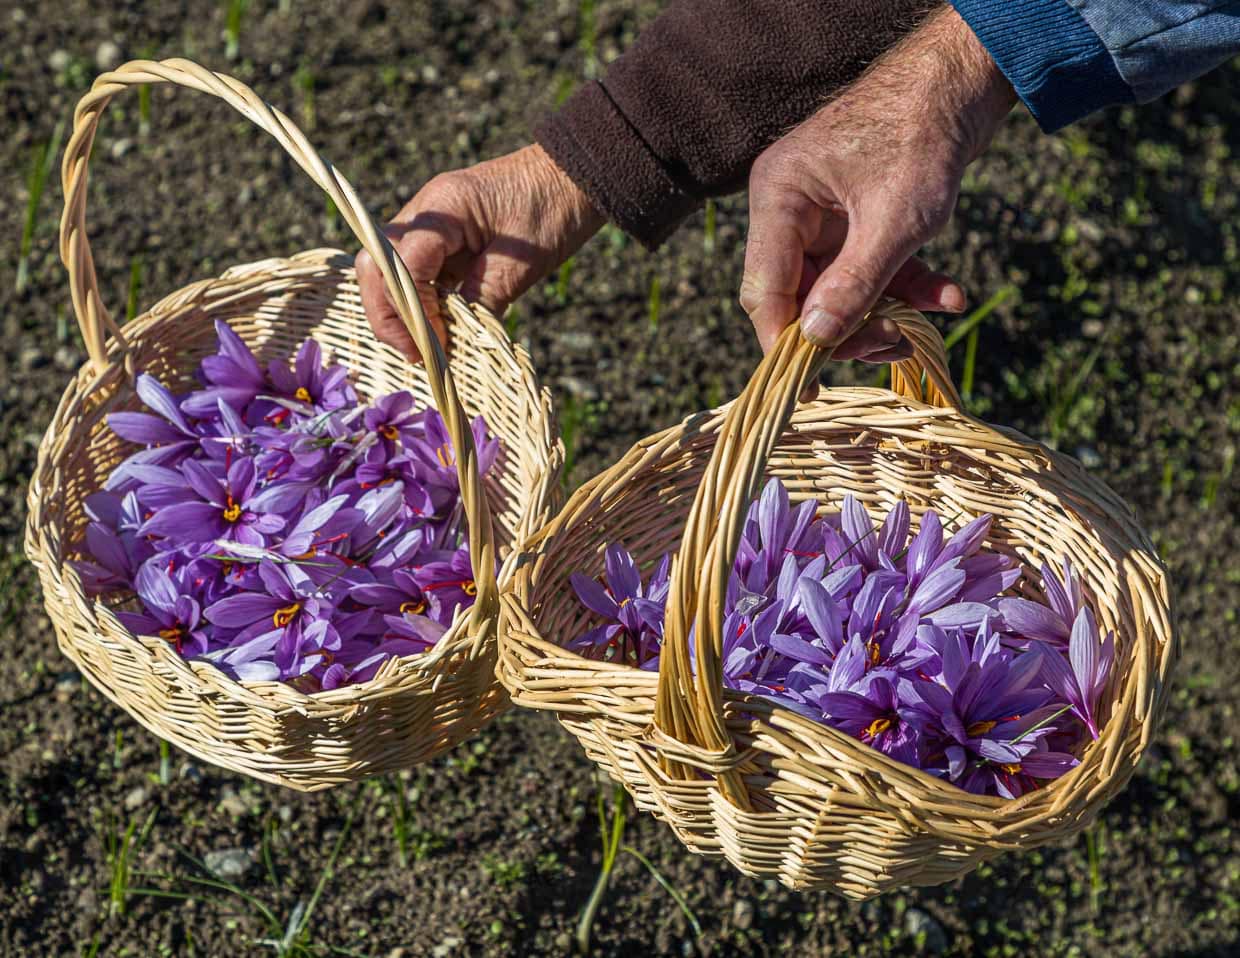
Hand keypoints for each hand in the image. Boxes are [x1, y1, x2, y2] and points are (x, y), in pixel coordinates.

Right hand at [356, 143, 603, 360]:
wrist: (573, 177)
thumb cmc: (552, 211)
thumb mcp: (521, 265)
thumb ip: (481, 301)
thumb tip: (454, 342)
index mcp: (441, 211)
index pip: (401, 269)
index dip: (412, 314)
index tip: (436, 347)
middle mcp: (424, 214)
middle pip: (377, 268)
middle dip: (389, 316)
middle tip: (419, 353)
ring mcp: (429, 225)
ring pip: (388, 272)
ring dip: (401, 311)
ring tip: (427, 346)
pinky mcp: (442, 239)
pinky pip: (415, 273)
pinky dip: (420, 303)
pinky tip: (438, 328)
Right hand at [739, 6, 1016, 358]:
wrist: (962, 81)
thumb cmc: (922, 135)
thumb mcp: (894, 220)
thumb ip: (855, 285)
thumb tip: (817, 341)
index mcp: (778, 199)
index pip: (764, 291)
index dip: (785, 341)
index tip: (810, 383)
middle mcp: (788, 207)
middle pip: (799, 295)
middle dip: (845, 328)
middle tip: (890, 345)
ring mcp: (820, 213)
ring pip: (837, 288)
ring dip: (882, 310)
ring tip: (923, 322)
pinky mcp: (853, 216)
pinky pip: (866, 266)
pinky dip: (902, 284)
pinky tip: (945, 293)